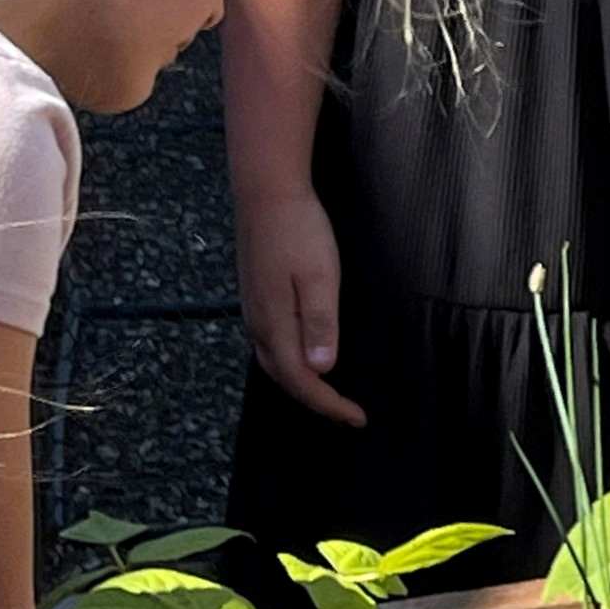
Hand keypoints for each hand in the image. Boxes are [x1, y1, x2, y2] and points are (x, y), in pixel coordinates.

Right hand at [235, 185, 364, 427]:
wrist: (266, 191)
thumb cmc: (299, 230)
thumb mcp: (319, 276)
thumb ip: (320, 323)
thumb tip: (322, 369)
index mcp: (275, 323)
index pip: (302, 380)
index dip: (329, 404)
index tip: (357, 417)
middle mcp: (258, 323)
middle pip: (283, 377)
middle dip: (314, 399)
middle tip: (346, 410)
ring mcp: (253, 308)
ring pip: (272, 360)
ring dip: (299, 381)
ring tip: (328, 391)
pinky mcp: (255, 294)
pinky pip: (269, 342)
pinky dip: (287, 360)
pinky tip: (303, 352)